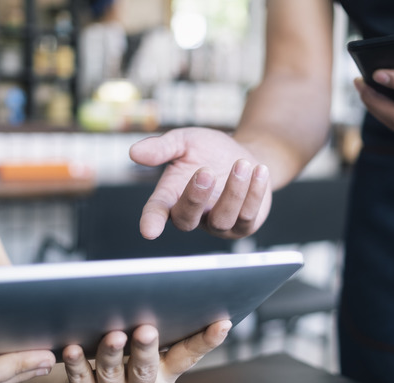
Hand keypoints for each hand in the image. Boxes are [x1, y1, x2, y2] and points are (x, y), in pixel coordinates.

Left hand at [60, 320, 230, 382]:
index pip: (190, 354)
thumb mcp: (144, 347)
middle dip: (146, 349)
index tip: (222, 322)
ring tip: (112, 336)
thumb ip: (157, 326)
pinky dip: (77, 365)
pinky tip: (73, 349)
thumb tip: (167, 286)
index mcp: (166, 371)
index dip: (207, 341)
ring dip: (112, 354)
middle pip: (147, 368)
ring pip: (113, 374)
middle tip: (146, 330)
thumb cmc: (122, 358)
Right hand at [129, 128, 270, 239]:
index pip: (156, 212)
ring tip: (242, 163)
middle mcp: (193, 215)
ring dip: (233, 191)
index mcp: (171, 197)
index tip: (149, 230)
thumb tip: (134, 152)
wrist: (247, 156)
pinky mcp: (244, 226)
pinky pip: (247, 216)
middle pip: (187, 219)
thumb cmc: (210, 151)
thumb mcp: (185, 141)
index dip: (151, 221)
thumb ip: (162, 147)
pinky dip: (254, 193)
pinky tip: (259, 170)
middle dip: (195, 197)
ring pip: (222, 219)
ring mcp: (219, 224)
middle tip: (205, 171)